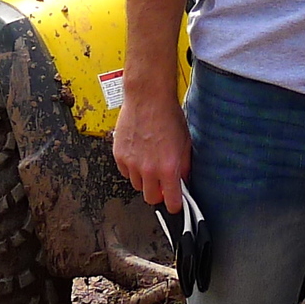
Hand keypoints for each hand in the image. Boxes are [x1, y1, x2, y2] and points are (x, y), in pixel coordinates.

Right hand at [113, 98, 191, 212]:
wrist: (148, 98)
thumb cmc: (168, 115)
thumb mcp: (185, 142)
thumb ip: (184, 165)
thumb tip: (183, 179)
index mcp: (168, 168)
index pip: (170, 201)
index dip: (174, 205)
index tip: (175, 204)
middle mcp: (148, 169)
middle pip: (151, 198)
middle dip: (158, 193)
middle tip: (162, 182)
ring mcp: (131, 163)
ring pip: (137, 185)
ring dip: (144, 179)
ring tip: (150, 162)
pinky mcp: (119, 156)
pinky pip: (125, 172)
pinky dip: (132, 168)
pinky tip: (139, 154)